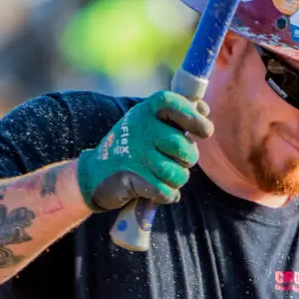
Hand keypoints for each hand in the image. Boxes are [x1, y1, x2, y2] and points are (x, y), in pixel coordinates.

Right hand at [76, 91, 212, 212]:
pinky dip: (166, 195)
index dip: (193, 117)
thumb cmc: (131, 147)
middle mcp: (140, 128)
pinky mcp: (131, 178)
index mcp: (146, 111)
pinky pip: (165, 191)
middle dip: (188, 159)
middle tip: (179, 161)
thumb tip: (205, 110)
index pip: (174, 103)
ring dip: (176, 180)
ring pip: (177, 174)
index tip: (206, 131)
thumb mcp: (148, 123)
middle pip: (182, 146)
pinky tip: (156, 189)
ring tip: (164, 176)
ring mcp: (135, 153)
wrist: (93, 174)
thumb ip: (177, 115)